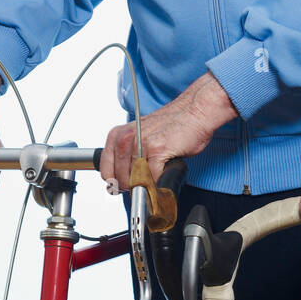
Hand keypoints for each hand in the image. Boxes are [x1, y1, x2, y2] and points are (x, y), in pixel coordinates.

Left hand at [99, 73, 236, 191]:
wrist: (194, 112)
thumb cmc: (171, 126)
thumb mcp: (140, 138)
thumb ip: (127, 158)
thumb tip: (119, 183)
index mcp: (118, 135)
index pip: (106, 172)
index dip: (117, 183)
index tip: (126, 185)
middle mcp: (126, 138)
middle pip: (120, 179)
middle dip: (133, 186)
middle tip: (146, 182)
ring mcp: (140, 144)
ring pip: (135, 180)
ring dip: (146, 185)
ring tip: (155, 178)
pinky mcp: (157, 149)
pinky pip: (153, 177)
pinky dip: (159, 182)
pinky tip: (164, 173)